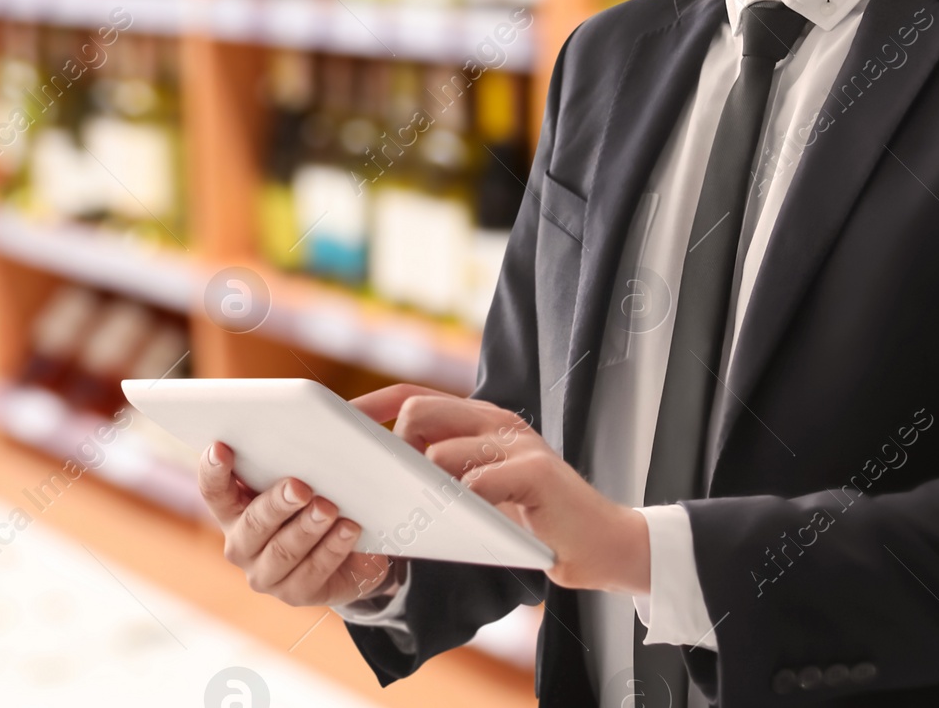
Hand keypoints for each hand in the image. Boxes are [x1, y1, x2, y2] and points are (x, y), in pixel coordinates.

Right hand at [199, 440, 396, 606]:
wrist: (352, 550)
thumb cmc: (321, 496)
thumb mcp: (313, 469)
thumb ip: (316, 442)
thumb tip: (353, 402)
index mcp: (235, 508)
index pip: (213, 490)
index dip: (213, 470)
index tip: (221, 447)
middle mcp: (241, 544)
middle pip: (252, 524)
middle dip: (276, 504)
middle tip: (300, 487)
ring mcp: (265, 573)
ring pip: (282, 551)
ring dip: (307, 528)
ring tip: (329, 508)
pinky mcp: (295, 594)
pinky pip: (312, 573)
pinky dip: (331, 549)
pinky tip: (348, 530)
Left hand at [352, 384, 650, 594]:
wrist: (602, 544)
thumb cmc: (532, 521)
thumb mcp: (481, 489)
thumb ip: (443, 473)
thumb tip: (382, 476)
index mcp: (481, 419)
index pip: (414, 395)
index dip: (372, 405)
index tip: (336, 424)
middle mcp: (498, 421)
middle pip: (418, 411)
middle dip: (391, 450)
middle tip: (383, 488)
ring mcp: (519, 444)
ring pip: (441, 451)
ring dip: (421, 488)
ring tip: (417, 516)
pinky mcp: (536, 473)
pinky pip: (478, 483)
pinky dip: (459, 504)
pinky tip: (457, 524)